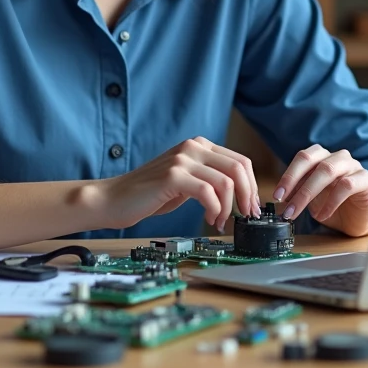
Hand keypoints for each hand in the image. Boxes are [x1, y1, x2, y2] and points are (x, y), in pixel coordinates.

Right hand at [98, 137, 260, 232]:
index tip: (252, 207)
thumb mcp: (186, 181)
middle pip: (239, 168)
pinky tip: (209, 220)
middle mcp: (193, 147)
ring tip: (219, 222)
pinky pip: (208, 193)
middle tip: (246, 216)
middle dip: (248, 196)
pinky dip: (215, 210)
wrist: (114, 199)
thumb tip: (242, 195)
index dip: (252, 186)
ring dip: (229, 208)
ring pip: (226, 181)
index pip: (240, 161)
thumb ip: (209, 179)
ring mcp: (182, 159)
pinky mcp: (173, 176)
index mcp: (199, 146)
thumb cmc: (150, 195)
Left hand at [272, 145, 367, 236]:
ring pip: (328, 170)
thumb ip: (298, 193)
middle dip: (295, 184)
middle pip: (312, 161)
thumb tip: (280, 199)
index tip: (277, 195)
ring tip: (298, 212)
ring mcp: (353, 166)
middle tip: (285, 206)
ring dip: (308, 193)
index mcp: (323, 157)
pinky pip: (347, 185)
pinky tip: (323, 215)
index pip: (303, 158)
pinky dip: (331, 201)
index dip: (288, 175)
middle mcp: (337, 157)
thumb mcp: (312, 198)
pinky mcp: (365, 179)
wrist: (362, 215)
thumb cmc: (336, 203)